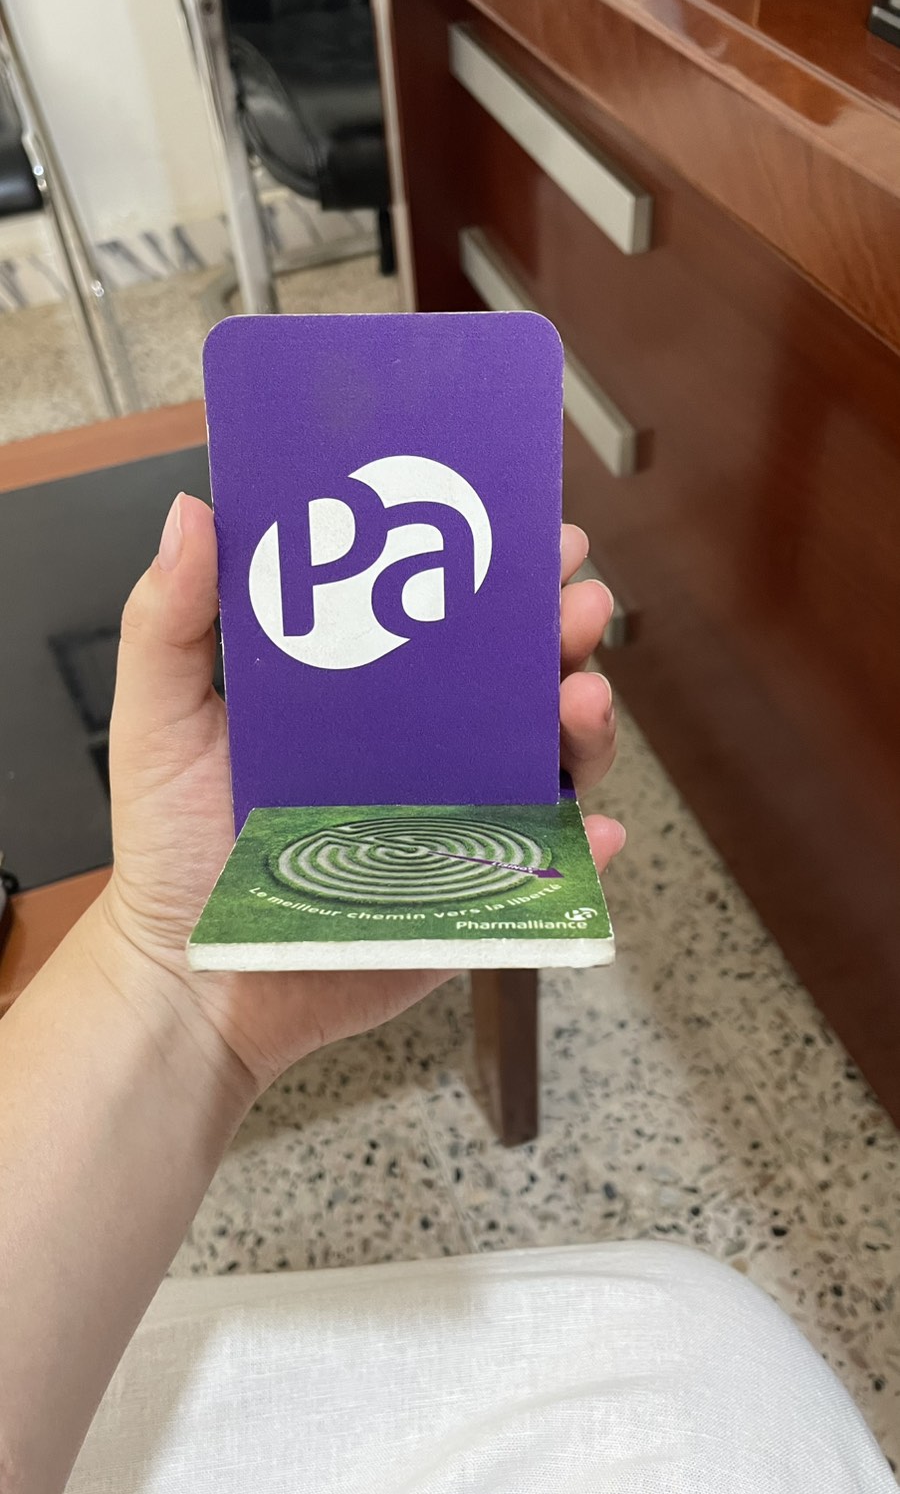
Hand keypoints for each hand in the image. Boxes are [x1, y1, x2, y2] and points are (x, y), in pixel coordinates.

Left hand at [93, 495, 622, 1095]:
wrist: (194, 982)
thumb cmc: (172, 848)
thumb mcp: (161, 719)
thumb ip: (169, 620)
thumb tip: (193, 511)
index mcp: (364, 696)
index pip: (444, 616)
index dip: (495, 570)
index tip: (531, 526)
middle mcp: (423, 749)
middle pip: (517, 680)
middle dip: (563, 633)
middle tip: (580, 604)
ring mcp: (455, 822)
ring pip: (549, 763)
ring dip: (587, 725)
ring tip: (584, 699)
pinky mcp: (469, 897)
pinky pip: (543, 872)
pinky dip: (583, 854)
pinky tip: (596, 834)